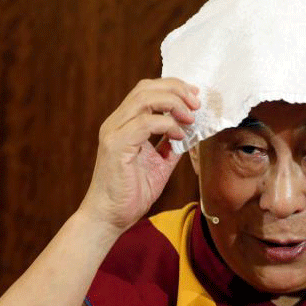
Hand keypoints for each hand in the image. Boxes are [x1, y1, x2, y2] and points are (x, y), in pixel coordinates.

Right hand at [79, 78, 199, 231]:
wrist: (110, 217)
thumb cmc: (130, 194)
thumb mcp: (159, 165)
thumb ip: (171, 146)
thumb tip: (190, 133)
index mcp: (124, 124)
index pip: (147, 91)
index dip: (173, 88)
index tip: (194, 97)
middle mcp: (116, 123)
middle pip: (146, 88)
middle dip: (176, 89)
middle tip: (196, 103)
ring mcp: (114, 132)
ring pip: (144, 99)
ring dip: (173, 103)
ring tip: (190, 117)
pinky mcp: (116, 146)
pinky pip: (144, 123)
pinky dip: (167, 125)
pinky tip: (179, 135)